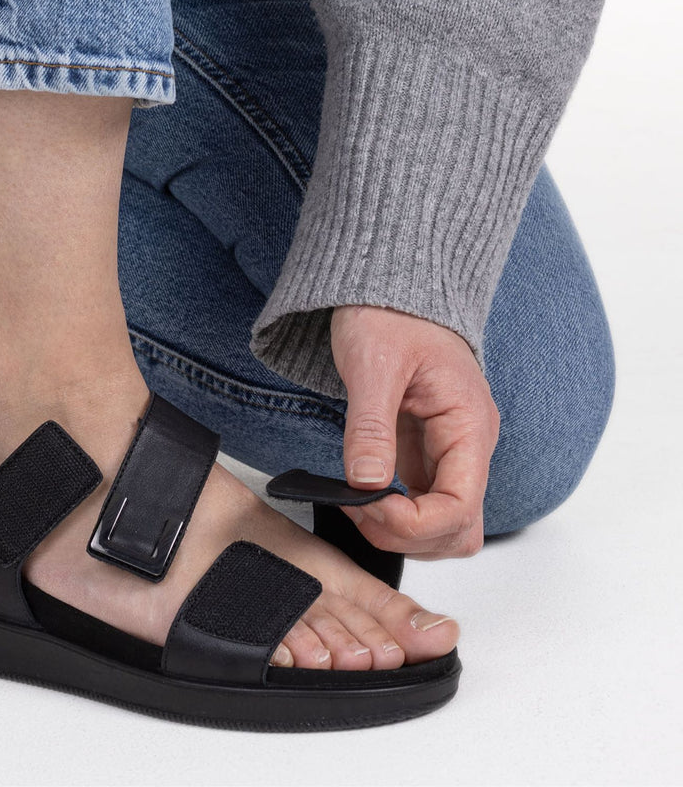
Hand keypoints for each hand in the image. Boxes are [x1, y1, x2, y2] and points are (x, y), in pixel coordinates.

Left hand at [331, 305, 499, 559]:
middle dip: (407, 535)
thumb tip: (367, 484)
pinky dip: (393, 513)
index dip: (411, 524)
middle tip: (355, 506)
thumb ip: (371, 426)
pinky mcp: (425, 452)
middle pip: (457, 530)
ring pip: (443, 526)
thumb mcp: (373, 365)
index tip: (365, 504)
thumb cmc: (389, 314)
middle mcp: (468, 446)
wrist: (389, 289)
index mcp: (468, 425)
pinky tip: (360, 494)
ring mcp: (448, 452)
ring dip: (401, 531)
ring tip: (355, 500)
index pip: (459, 509)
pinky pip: (421, 504)